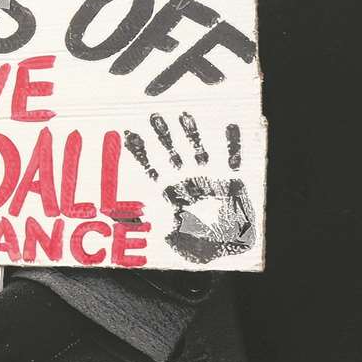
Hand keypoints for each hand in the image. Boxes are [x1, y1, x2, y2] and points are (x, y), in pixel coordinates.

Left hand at [124, 112, 256, 264]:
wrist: (233, 246)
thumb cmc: (205, 243)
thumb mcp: (181, 243)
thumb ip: (168, 236)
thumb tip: (157, 234)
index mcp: (171, 190)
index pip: (151, 167)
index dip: (140, 152)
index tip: (128, 133)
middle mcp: (187, 178)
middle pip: (171, 151)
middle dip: (163, 134)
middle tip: (153, 115)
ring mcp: (209, 175)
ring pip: (197, 148)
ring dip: (191, 132)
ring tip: (185, 116)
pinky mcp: (233, 178)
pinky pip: (232, 157)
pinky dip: (232, 143)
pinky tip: (230, 127)